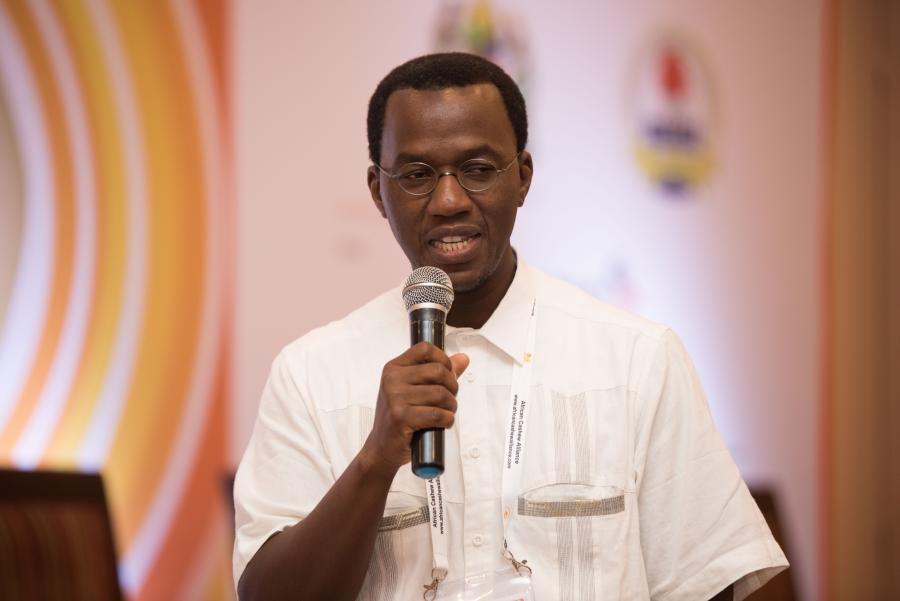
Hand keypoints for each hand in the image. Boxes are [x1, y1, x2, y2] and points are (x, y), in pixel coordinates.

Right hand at [360, 342, 468, 478]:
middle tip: (449, 398)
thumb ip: (438, 372)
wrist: (381, 446)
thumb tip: (463, 358)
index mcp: (394, 368)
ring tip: (446, 412)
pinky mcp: (401, 418)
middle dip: (452, 386)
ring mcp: (395, 398)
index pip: (425, 349)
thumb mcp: (414, 389)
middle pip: (438, 371)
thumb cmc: (400, 417)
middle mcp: (392, 379)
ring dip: (451, 405)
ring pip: (440, 393)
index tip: (448, 373)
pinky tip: (443, 422)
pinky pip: (437, 414)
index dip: (443, 359)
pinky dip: (447, 419)